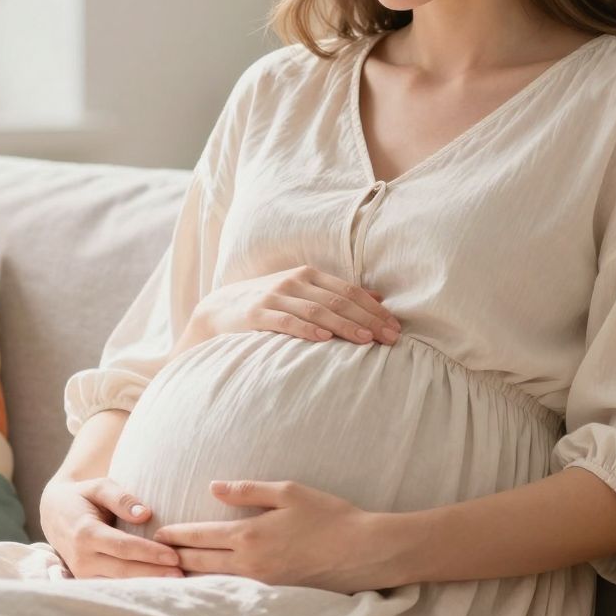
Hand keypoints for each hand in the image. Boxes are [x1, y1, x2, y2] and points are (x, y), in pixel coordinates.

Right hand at [39, 475, 184, 579]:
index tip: (174, 555)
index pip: (123, 546)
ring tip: (176, 584)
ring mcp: (81, 573)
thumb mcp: (99, 486)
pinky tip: (157, 587)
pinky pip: (112, 587)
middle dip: (154, 574)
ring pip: (118, 584)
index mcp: (85, 533)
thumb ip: (122, 498)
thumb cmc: (83, 496)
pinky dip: (134, 589)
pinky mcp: (85, 580)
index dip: (149, 552)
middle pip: (123, 570)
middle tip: (182, 575)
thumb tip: (146, 514)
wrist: (53, 512)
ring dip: (146, 585)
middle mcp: (81, 558)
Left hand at [153, 479, 399, 594]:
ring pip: (213, 581)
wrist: (363, 552)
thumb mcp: (289, 492)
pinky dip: (215, 586)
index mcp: (249, 536)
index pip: (198, 537)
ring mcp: (261, 584)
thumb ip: (248, 490)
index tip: (157, 534)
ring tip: (172, 571)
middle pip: (198, 562)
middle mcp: (249, 564)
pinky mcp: (274, 595)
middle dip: (174, 557)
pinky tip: (209, 584)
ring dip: (190, 575)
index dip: (174, 535)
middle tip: (153, 554)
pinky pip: (234, 591)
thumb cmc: (329, 516)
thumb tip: (213, 488)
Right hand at [185, 266, 401, 349]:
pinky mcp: (257, 314)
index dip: (374, 309)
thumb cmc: (270, 303)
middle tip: (390, 338)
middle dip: (368, 320)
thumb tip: (378, 297)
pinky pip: (286, 321)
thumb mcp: (303, 292)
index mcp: (309, 275)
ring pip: (317, 311)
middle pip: (338, 301)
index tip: (395, 326)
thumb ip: (336, 293)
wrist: (220, 308)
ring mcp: (275, 296)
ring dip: (344, 326)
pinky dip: (306, 329)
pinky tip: (324, 339)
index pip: (349, 290)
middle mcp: (294, 281)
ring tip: (366, 341)